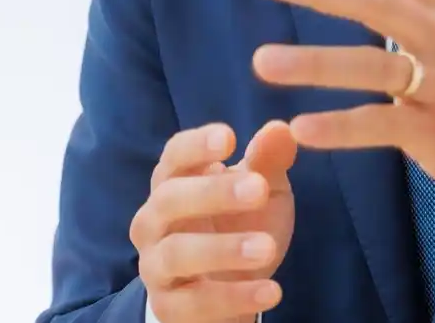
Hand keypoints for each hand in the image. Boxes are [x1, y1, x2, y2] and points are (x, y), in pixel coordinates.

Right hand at [130, 120, 297, 322]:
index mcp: (175, 180)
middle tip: (258, 190)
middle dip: (214, 193)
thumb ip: (269, 161)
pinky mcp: (168, 307)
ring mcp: (156, 265)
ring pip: (177, 253)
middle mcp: (154, 219)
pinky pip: (193, 304)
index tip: (230, 138)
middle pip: (171, 199)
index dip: (197, 144)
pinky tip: (271, 291)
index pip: (174, 155)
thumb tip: (280, 129)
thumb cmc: (241, 222)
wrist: (230, 286)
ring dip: (223, 249)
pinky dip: (234, 298)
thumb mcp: (263, 188)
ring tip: (268, 248)